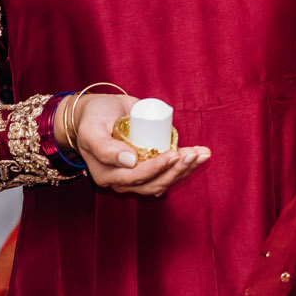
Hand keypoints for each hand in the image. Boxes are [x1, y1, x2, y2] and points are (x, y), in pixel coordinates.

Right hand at [60, 93, 210, 198]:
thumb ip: (104, 147)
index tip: (174, 154)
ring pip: (166, 179)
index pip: (137, 178)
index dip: (157, 168)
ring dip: (186, 169)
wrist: (98, 113)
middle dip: (178, 170)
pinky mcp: (150, 167)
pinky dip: (186, 165)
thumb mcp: (92, 130)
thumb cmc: (93, 119)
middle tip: (195, 154)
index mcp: (108, 176)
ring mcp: (138, 176)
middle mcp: (124, 181)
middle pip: (156, 182)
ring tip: (203, 153)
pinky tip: (201, 154)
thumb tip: (130, 161)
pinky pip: (170, 172)